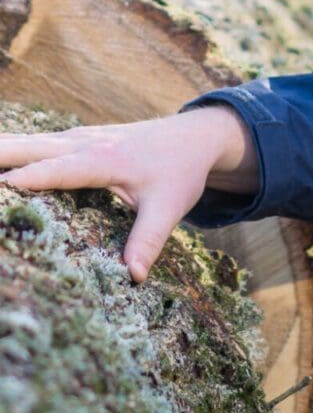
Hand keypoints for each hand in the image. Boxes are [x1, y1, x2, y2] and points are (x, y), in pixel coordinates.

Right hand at [0, 106, 258, 282]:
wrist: (192, 136)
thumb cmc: (180, 173)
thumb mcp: (172, 205)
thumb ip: (150, 238)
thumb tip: (135, 276)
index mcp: (106, 159)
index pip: (62, 168)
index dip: (32, 178)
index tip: (4, 189)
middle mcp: (83, 143)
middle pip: (29, 148)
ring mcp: (71, 138)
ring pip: (21, 142)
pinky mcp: (66, 140)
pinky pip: (26, 144)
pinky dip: (2, 152)